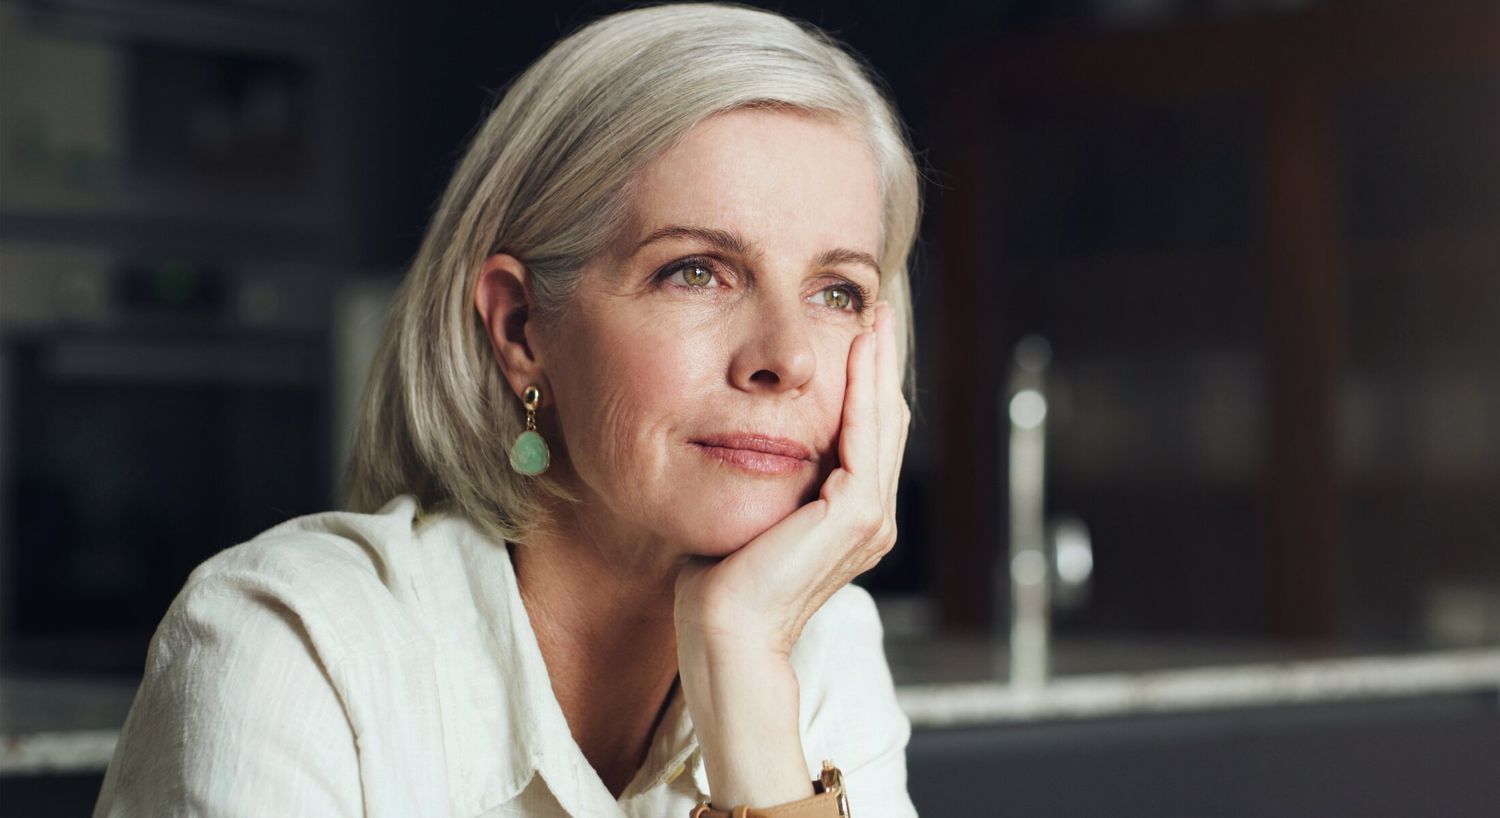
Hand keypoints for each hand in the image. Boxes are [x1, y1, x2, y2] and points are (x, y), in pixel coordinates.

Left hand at [674, 300, 911, 656]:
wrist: (723, 631)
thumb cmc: (718, 583)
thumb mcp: (746, 510)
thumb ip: (761, 476)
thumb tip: (737, 437)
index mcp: (850, 520)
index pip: (866, 435)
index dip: (866, 380)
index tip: (856, 331)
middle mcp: (870, 519)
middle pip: (886, 420)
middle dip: (882, 359)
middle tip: (876, 307)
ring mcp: (870, 519)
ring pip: (884, 421)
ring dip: (880, 363)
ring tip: (874, 314)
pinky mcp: (857, 516)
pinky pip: (866, 437)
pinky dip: (864, 389)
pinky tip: (857, 350)